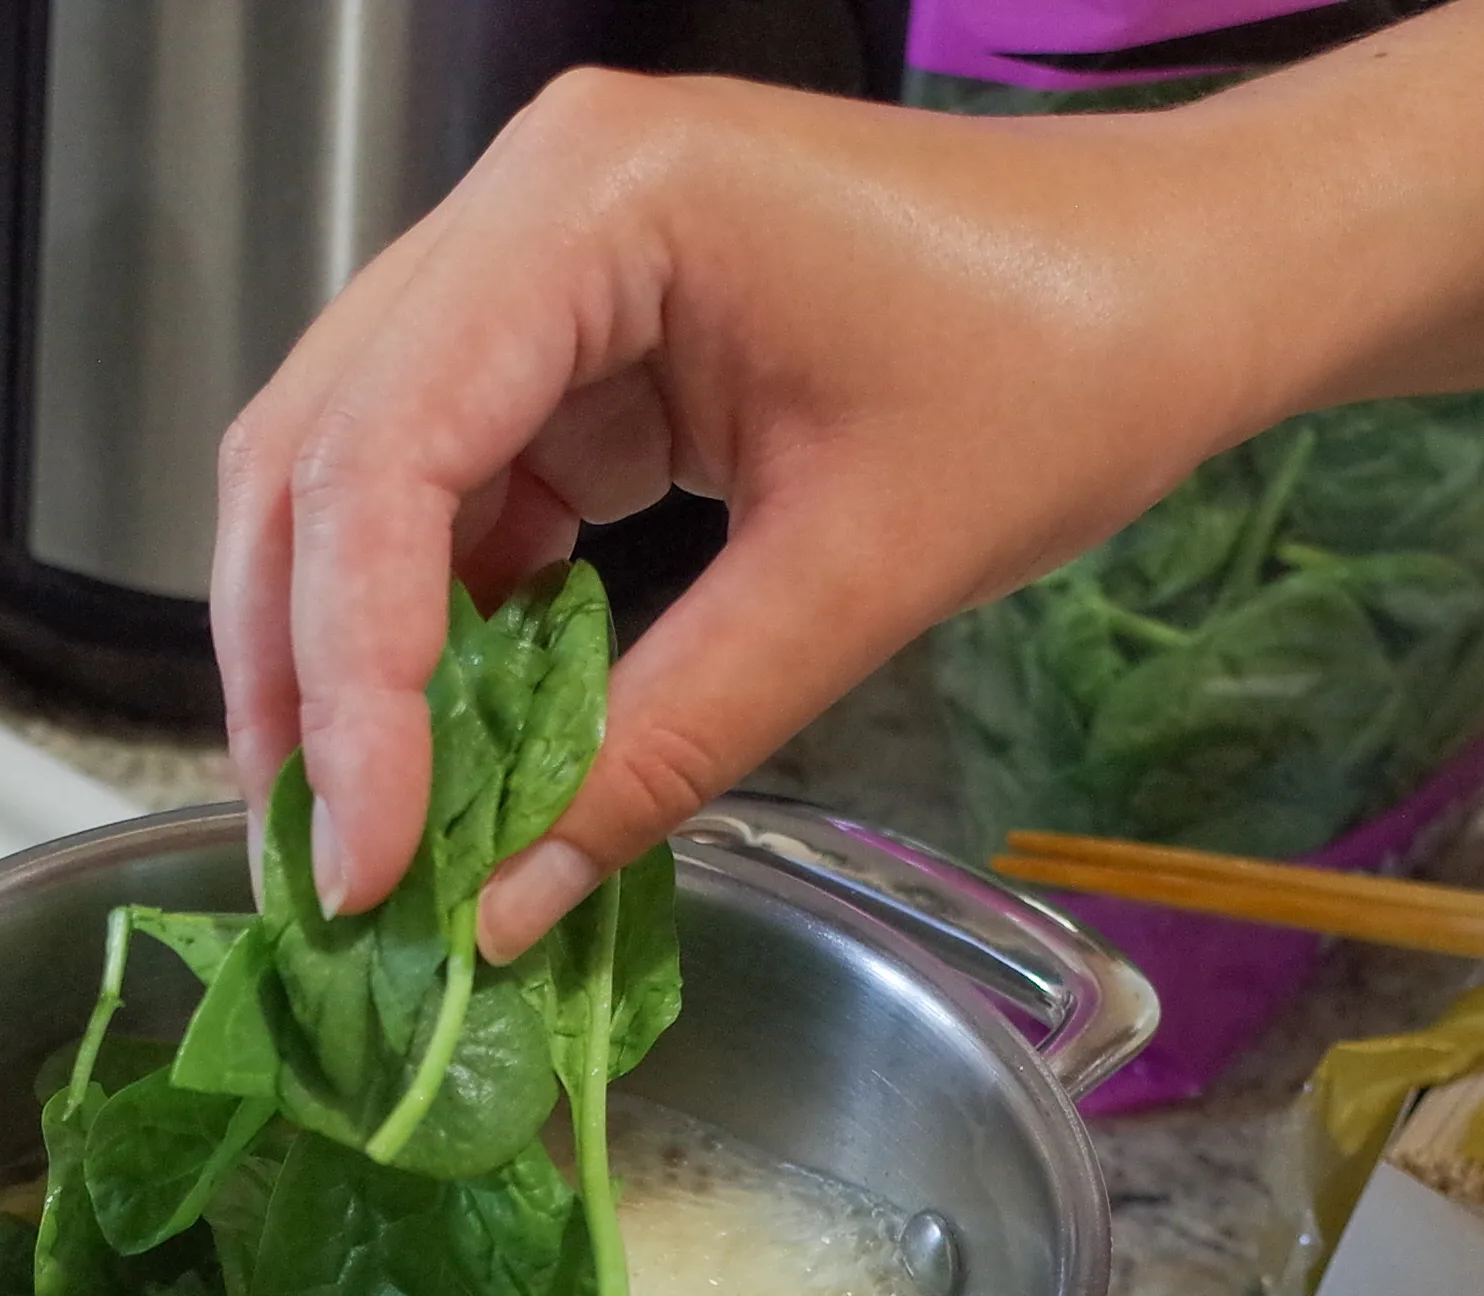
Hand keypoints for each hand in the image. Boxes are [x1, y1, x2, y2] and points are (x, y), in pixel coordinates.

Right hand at [209, 71, 1279, 957]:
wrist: (1180, 280)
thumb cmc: (1066, 366)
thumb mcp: (861, 575)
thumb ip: (665, 743)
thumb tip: (507, 905)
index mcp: (596, 202)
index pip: (385, 452)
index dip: (351, 675)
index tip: (369, 853)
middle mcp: (528, 203)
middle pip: (316, 453)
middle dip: (303, 675)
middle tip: (325, 865)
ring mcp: (538, 265)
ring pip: (352, 477)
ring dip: (347, 660)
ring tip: (369, 830)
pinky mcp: (571, 337)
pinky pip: (446, 490)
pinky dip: (436, 627)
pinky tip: (457, 747)